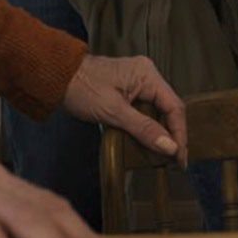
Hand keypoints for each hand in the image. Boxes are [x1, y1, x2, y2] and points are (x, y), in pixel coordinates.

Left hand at [63, 53, 187, 165]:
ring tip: (164, 158)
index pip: (174, 106)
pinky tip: (149, 144)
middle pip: (169, 108)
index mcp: (147, 74)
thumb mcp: (114, 112)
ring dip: (161, 133)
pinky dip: (148, 128)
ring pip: (158, 111)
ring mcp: (138, 82)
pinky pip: (146, 110)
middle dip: (172, 135)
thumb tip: (171, 147)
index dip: (179, 134)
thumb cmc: (83, 89)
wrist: (57, 77)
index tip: (179, 159)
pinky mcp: (128, 90)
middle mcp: (147, 75)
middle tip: (174, 162)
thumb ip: (144, 129)